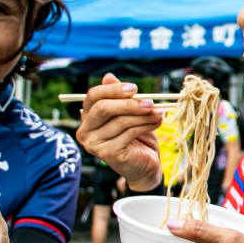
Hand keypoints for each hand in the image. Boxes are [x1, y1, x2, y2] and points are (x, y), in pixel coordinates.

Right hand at [76, 74, 163, 191]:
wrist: (145, 166)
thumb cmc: (136, 138)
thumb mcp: (128, 113)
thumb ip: (118, 96)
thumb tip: (108, 76)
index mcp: (87, 117)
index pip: (93, 96)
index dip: (114, 89)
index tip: (135, 88)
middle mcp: (85, 131)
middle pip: (103, 108)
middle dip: (129, 103)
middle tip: (149, 102)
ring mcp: (94, 144)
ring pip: (120, 121)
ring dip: (143, 115)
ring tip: (158, 113)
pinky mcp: (107, 154)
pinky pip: (129, 133)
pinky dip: (146, 125)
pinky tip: (157, 122)